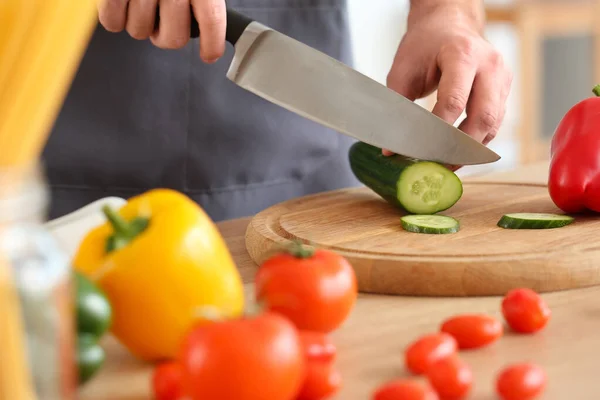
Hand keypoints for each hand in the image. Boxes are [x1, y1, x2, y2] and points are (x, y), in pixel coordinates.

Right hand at [97, 0, 226, 62]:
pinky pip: (112, 23)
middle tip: (161, 19)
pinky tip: (120, 1)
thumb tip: (209, 27)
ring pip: (140, 32)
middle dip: (165, 35)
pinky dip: (114, 16)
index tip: (209, 55)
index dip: (212, 43)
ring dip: (139, 22)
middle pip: (174, 38)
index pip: (211, 20)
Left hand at [386, 2, 512, 152]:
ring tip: (447, 165)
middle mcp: (489, 65)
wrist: (449, 25)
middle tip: (440, 167)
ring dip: (471, 149)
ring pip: (493, 123)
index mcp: (462, 54)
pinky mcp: (504, 90)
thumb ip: (397, 108)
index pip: (454, 101)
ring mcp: (502, 77)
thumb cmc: (425, 45)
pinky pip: (495, 122)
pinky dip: (477, 140)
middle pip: (483, 116)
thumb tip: (390, 149)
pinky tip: (458, 152)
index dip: (438, 131)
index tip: (421, 151)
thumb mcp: (403, 70)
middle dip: (461, 147)